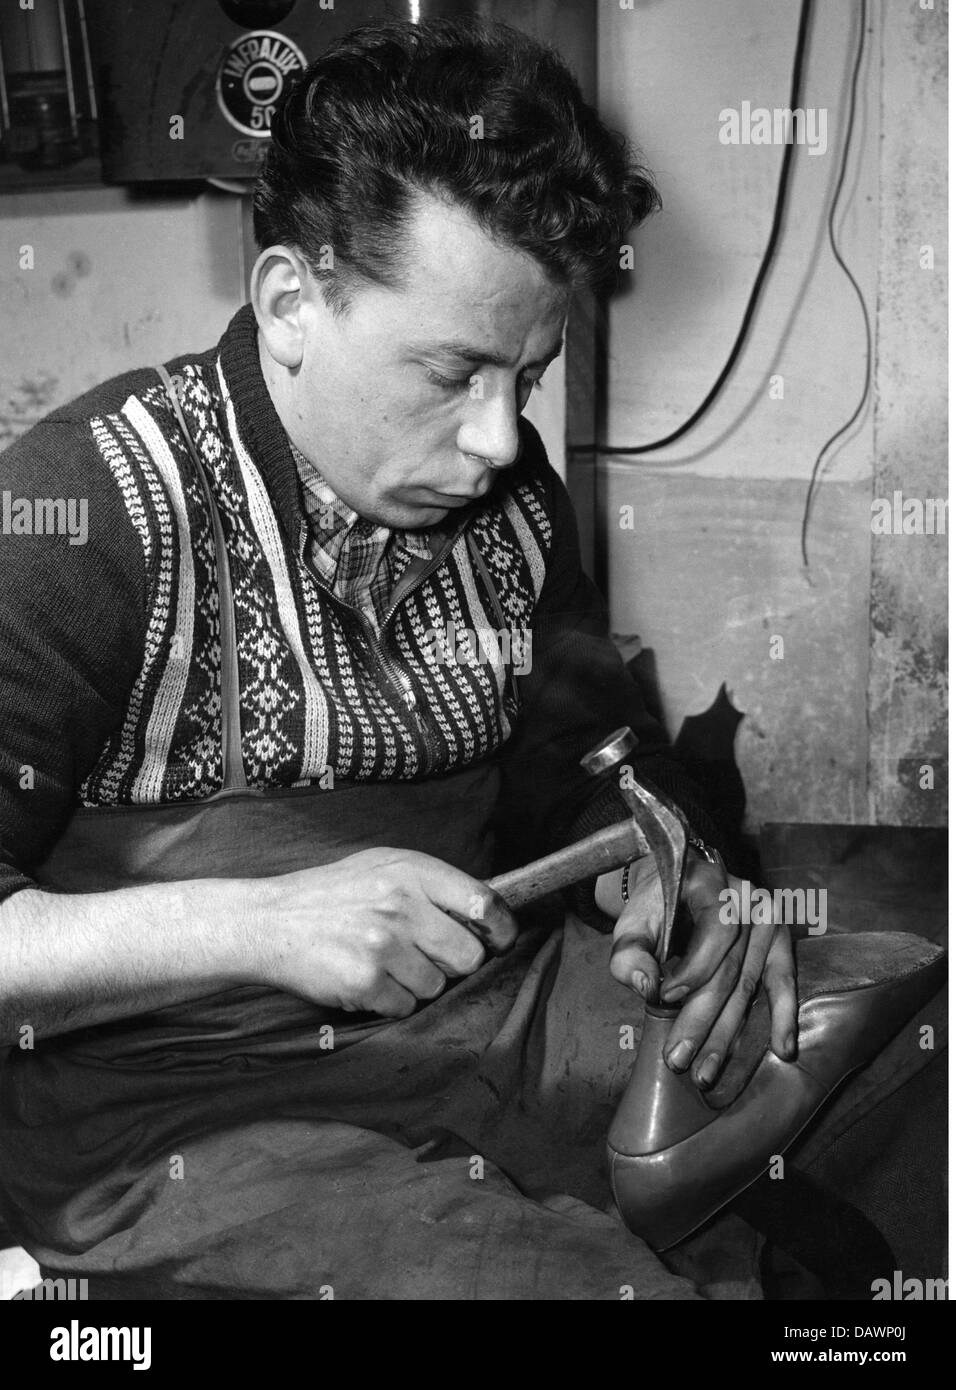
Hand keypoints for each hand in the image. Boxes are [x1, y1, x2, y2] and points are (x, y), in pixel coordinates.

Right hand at [248, 848, 517, 1018]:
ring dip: (417, 984)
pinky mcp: (365, 982)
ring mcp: (383, 945)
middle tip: (424, 955)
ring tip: (384, 964)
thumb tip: (487, 914)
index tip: (500, 941)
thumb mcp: (382, 866)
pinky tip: (367, 980)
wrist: (270, 921)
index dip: (501, 929)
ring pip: (438, 986)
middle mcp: (401, 905)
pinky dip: (390, 1001)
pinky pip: (406, 1007)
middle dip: (453, 963)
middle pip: (469, 955)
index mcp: (411, 871)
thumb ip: (432, 884)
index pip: (484, 903)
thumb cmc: (332, 894)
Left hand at [607, 853, 796, 1088]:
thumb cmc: (653, 906)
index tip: (664, 999)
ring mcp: (768, 919)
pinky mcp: (778, 940)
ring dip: (728, 1034)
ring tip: (706, 1072)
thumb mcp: (631, 921)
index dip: (694, 969)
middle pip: (731, 969)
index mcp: (711, 882)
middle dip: (703, 1020)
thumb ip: (629, 952)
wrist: (675, 882)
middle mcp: (747, 898)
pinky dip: (782, 1017)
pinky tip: (782, 1049)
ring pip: (750, 985)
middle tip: (678, 1059)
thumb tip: (647, 988)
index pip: (715, 931)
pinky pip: (782, 981)